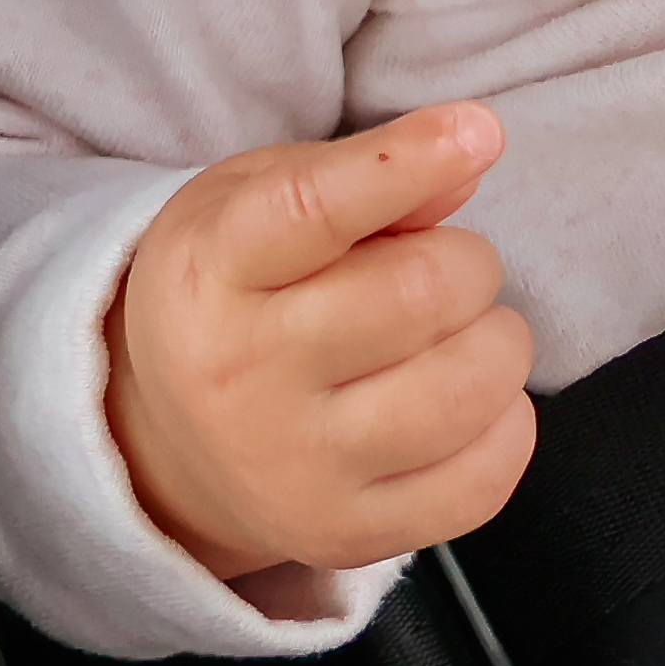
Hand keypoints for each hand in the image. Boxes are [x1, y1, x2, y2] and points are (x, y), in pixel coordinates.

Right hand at [104, 103, 535, 604]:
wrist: (160, 442)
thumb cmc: (244, 291)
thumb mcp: (264, 200)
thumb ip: (366, 173)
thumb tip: (465, 156)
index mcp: (212, 271)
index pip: (313, 210)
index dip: (407, 165)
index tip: (478, 130)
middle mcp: (241, 377)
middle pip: (424, 292)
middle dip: (464, 263)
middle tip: (433, 273)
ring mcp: (294, 469)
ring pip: (472, 383)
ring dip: (494, 342)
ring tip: (447, 339)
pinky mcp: (348, 535)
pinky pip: (490, 471)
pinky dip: (504, 423)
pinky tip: (456, 404)